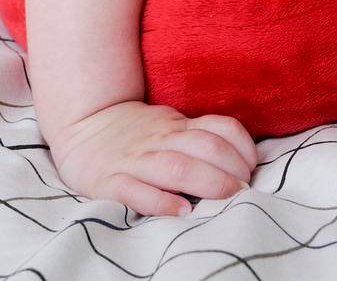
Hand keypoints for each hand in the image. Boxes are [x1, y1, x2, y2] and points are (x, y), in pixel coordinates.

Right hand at [48, 100, 257, 216]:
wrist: (84, 127)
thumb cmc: (138, 133)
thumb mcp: (171, 124)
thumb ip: (200, 137)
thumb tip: (243, 160)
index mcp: (178, 126)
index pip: (221, 128)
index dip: (244, 147)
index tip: (252, 168)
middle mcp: (160, 140)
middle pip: (205, 147)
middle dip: (232, 169)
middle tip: (244, 189)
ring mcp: (135, 161)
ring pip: (177, 167)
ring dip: (208, 182)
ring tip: (227, 198)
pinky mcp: (111, 183)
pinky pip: (137, 192)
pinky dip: (162, 203)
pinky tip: (182, 212)